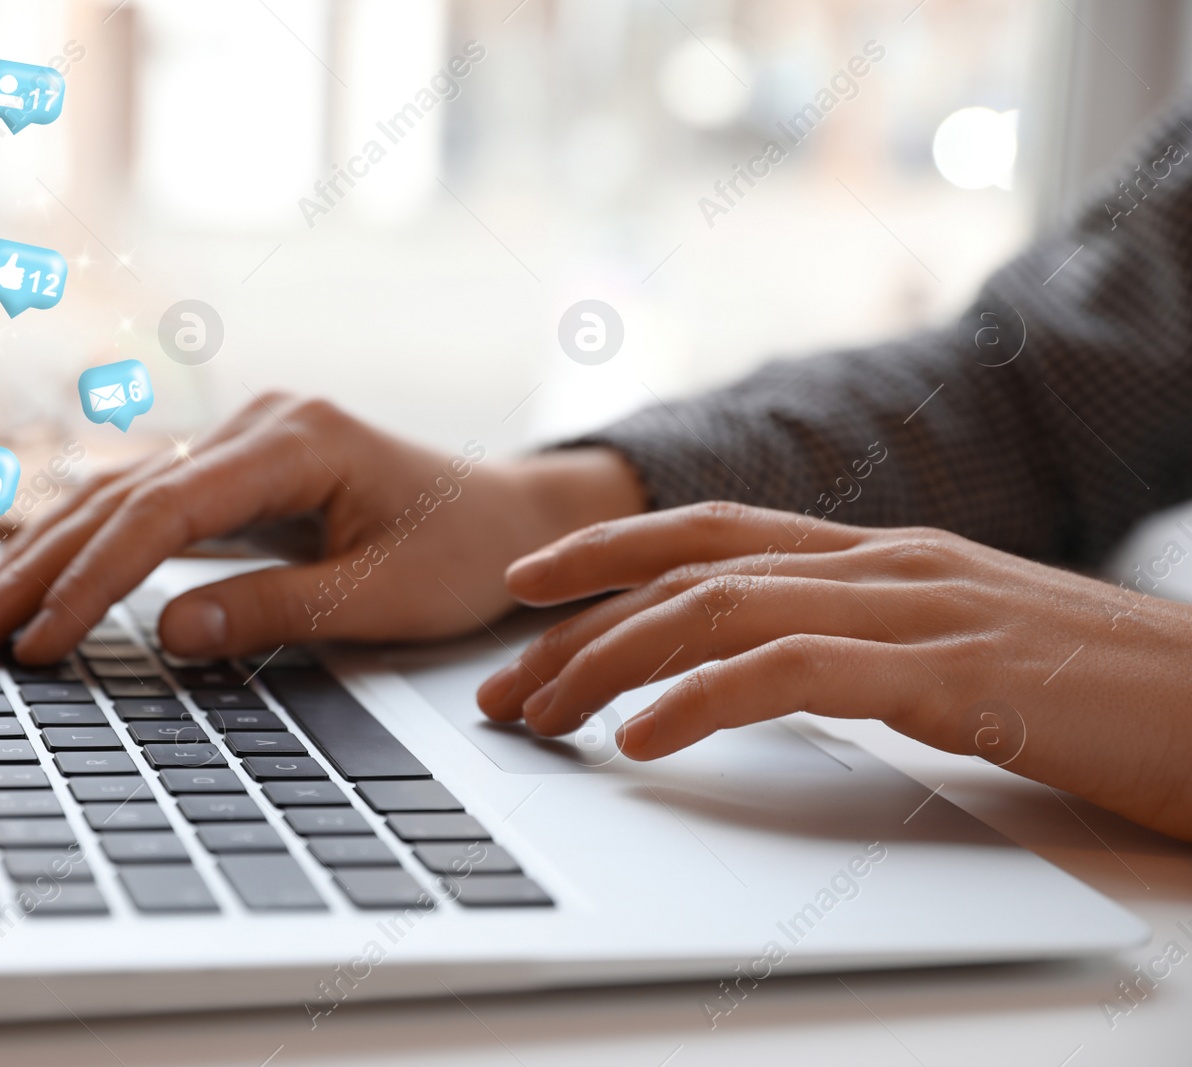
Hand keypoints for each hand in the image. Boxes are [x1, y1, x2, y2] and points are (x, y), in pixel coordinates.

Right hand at [0, 253, 23, 291]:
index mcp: (17, 270)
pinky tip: (14, 283)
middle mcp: (17, 275)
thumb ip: (13, 259)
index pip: (22, 270)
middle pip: (22, 276)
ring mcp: (16, 281)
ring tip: (12, 279)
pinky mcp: (15, 286)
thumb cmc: (5, 269)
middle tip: (12, 274)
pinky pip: (19, 286)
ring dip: (17, 280)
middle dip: (18, 275)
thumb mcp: (10, 263)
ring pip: (20, 281)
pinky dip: (18, 285)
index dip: (19, 270)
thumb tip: (16, 253)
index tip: (15, 270)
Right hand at [0, 394, 644, 663]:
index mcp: (297, 440)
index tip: (44, 642)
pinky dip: (90, 546)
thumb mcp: (384, 595)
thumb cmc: (465, 552)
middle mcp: (259, 426)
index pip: (164, 509)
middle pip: (123, 493)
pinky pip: (146, 505)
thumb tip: (166, 631)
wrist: (512, 517)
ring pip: (121, 494)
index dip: (94, 579)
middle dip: (42, 567)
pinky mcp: (239, 473)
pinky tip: (39, 576)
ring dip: (49, 555)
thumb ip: (277, 610)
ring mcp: (244, 443)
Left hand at [476, 501, 1191, 840]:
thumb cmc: (1100, 693)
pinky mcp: (956, 672)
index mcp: (882, 554)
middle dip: (579, 627)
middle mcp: (887, 562)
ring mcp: (920, 606)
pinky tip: (647, 741)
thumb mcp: (959, 651)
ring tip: (544, 718)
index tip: (524, 591)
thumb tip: (764, 670)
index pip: (713, 531)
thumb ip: (864, 641)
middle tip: (501, 689)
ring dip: (615, 663)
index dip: (607, 550)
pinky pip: (797, 672)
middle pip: (690, 571)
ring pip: (723, 609)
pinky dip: (706, 700)